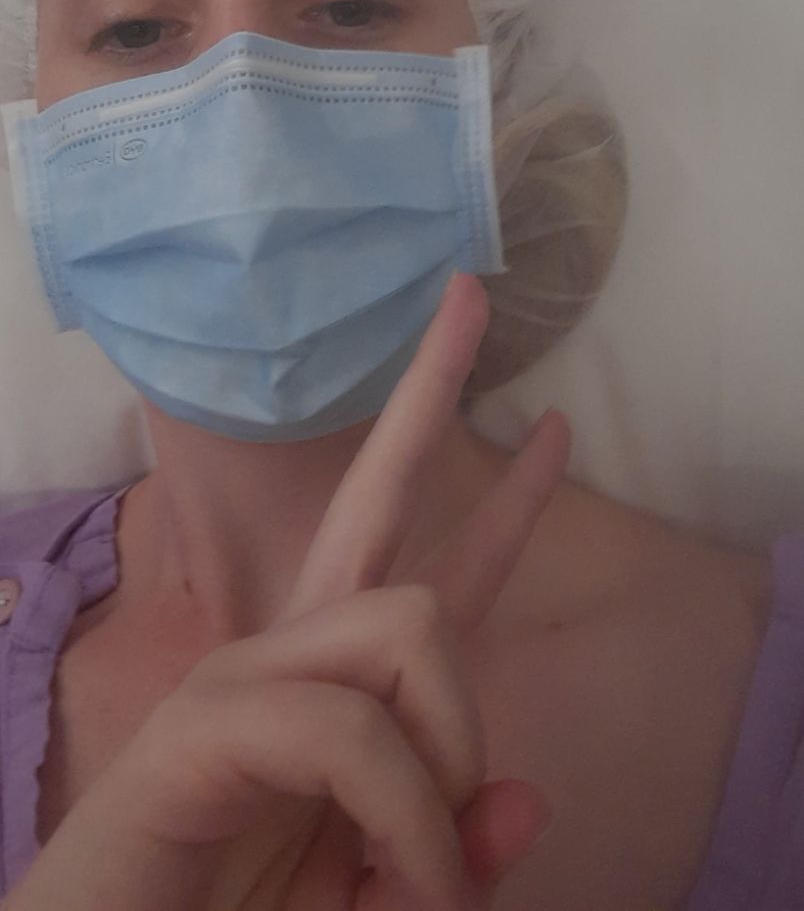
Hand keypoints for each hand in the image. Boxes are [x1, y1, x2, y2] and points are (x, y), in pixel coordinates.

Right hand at [6, 276, 567, 910]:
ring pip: (409, 622)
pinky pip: (353, 729)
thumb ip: (453, 847)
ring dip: (446, 762)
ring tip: (416, 881)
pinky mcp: (204, 724)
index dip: (505, 506)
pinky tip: (393, 883)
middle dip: (432, 395)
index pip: (435, 574)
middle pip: (377, 496)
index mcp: (341, 692)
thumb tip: (525, 798)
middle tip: (471, 289)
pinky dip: (404, 821)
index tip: (556, 427)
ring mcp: (244, 678)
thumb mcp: (383, 893)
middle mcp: (293, 659)